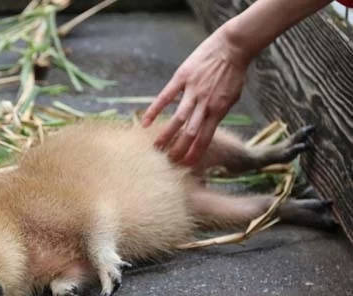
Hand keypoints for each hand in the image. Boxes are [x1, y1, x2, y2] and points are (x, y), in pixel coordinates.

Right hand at [141, 26, 249, 165]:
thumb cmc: (234, 72)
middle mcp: (205, 104)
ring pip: (178, 118)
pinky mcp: (182, 78)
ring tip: (155, 148)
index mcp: (218, 110)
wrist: (233, 46)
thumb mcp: (232, 96)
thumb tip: (209, 126)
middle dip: (179, 149)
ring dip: (166, 135)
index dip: (195, 153)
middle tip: (168, 162)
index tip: (186, 165)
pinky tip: (146, 123)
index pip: (205, 139)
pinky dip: (155, 110)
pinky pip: (166, 97)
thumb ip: (219, 112)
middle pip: (190, 133)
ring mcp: (192, 91)